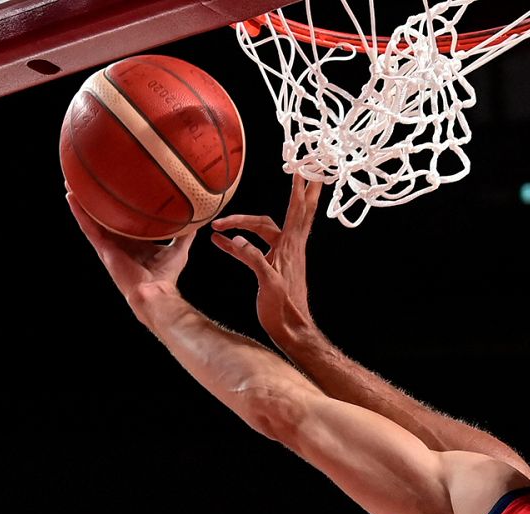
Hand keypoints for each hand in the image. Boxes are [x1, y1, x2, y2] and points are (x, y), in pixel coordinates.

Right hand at [65, 189, 193, 315]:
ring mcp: (108, 244)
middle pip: (103, 214)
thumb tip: (198, 218)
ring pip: (90, 217)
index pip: (123, 217)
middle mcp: (118, 240)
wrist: (155, 290)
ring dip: (81, 199)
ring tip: (71, 180)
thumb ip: (185, 234)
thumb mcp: (179, 248)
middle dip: (94, 197)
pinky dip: (79, 212)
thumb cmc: (166, 274)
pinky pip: (88, 227)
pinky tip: (71, 197)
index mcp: (134, 239)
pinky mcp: (103, 249)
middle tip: (87, 175)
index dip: (117, 203)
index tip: (114, 183)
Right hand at [210, 173, 323, 345]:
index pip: (296, 211)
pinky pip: (256, 246)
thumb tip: (236, 240)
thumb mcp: (267, 283)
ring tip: (228, 220)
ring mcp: (284, 255)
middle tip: (308, 170)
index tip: (302, 168)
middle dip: (302, 190)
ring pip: (269, 228)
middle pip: (295, 211)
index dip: (298, 189)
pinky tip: (221, 242)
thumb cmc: (282, 310)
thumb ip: (252, 259)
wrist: (291, 330)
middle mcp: (290, 246)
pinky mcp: (276, 265)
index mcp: (290, 247)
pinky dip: (240, 242)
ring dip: (249, 221)